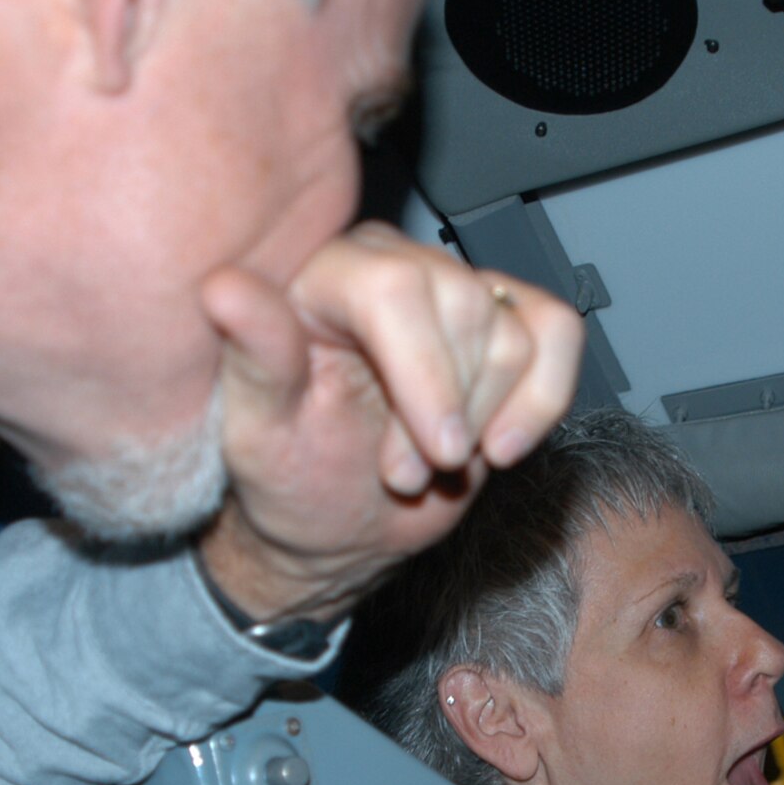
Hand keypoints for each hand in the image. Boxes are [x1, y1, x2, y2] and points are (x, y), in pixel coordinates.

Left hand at [196, 222, 583, 621]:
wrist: (337, 521)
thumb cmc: (291, 476)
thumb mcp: (257, 436)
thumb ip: (255, 359)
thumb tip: (225, 288)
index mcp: (319, 276)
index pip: (395, 289)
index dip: (428, 374)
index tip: (436, 454)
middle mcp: (388, 263)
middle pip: (465, 311)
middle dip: (449, 412)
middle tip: (402, 474)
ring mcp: (451, 288)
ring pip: (514, 335)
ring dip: (485, 420)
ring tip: (430, 466)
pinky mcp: (503, 320)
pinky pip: (558, 331)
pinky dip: (545, 399)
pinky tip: (502, 445)